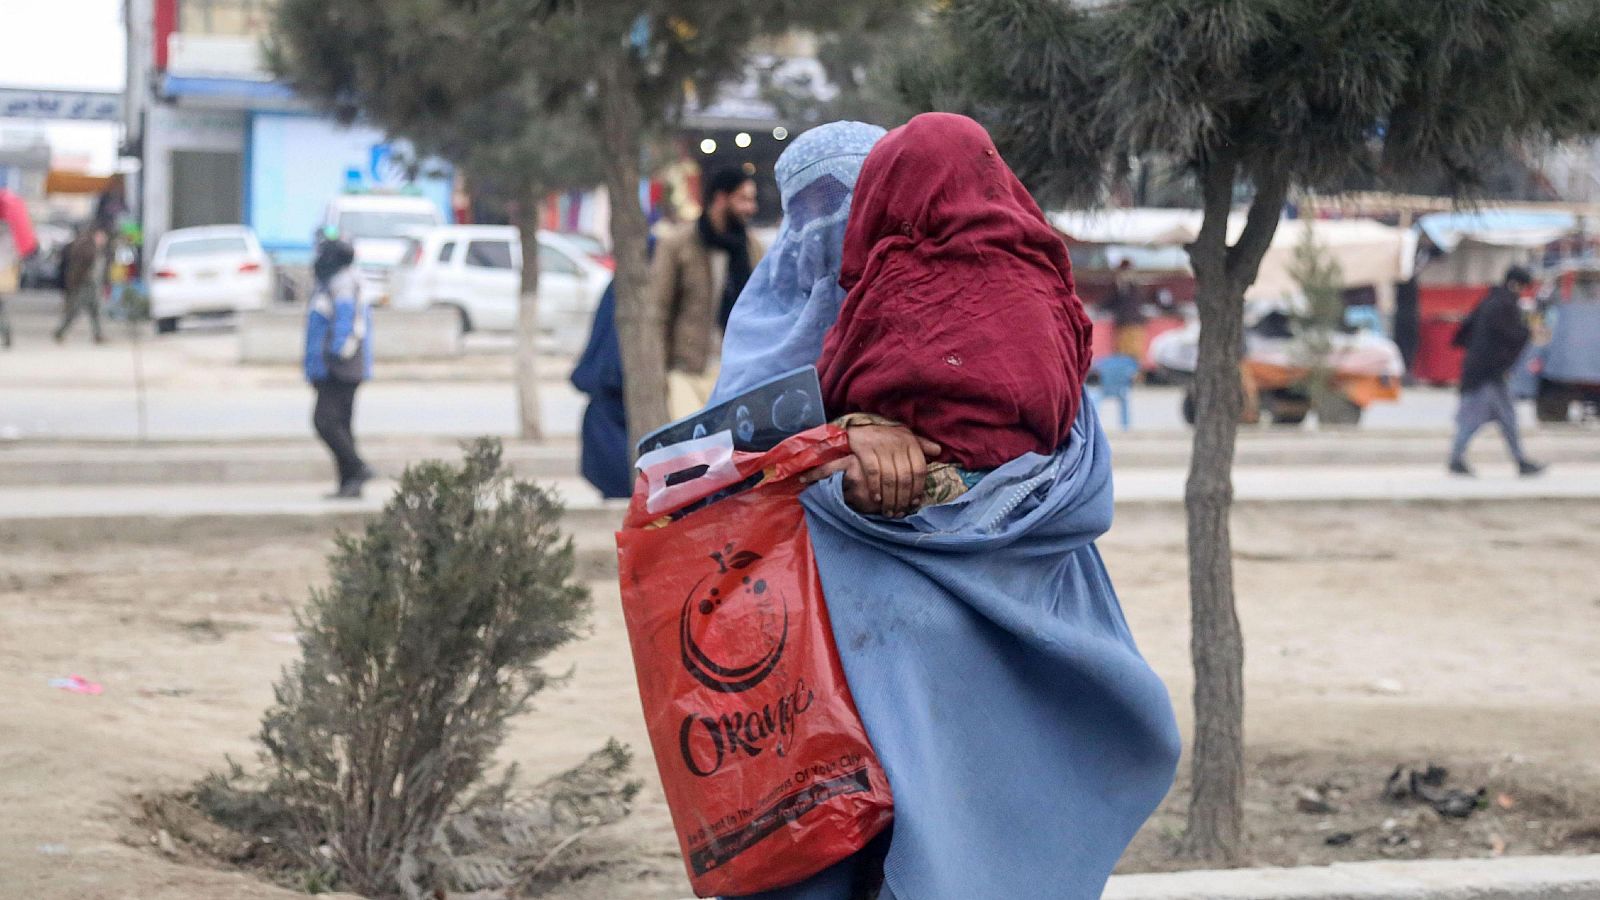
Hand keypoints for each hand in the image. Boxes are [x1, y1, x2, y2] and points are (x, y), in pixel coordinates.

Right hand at [801, 425, 941, 516]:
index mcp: (910, 442)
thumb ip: (922, 445)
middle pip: (905, 478)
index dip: (918, 489)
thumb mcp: (905, 436)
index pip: (919, 470)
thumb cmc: (886, 435)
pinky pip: (873, 472)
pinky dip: (875, 487)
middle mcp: (898, 444)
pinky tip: (876, 499)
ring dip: (890, 498)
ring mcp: (881, 446)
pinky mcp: (865, 449)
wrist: (860, 425)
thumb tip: (939, 452)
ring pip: (890, 478)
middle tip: (899, 513)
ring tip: (888, 511)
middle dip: (903, 499)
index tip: (914, 503)